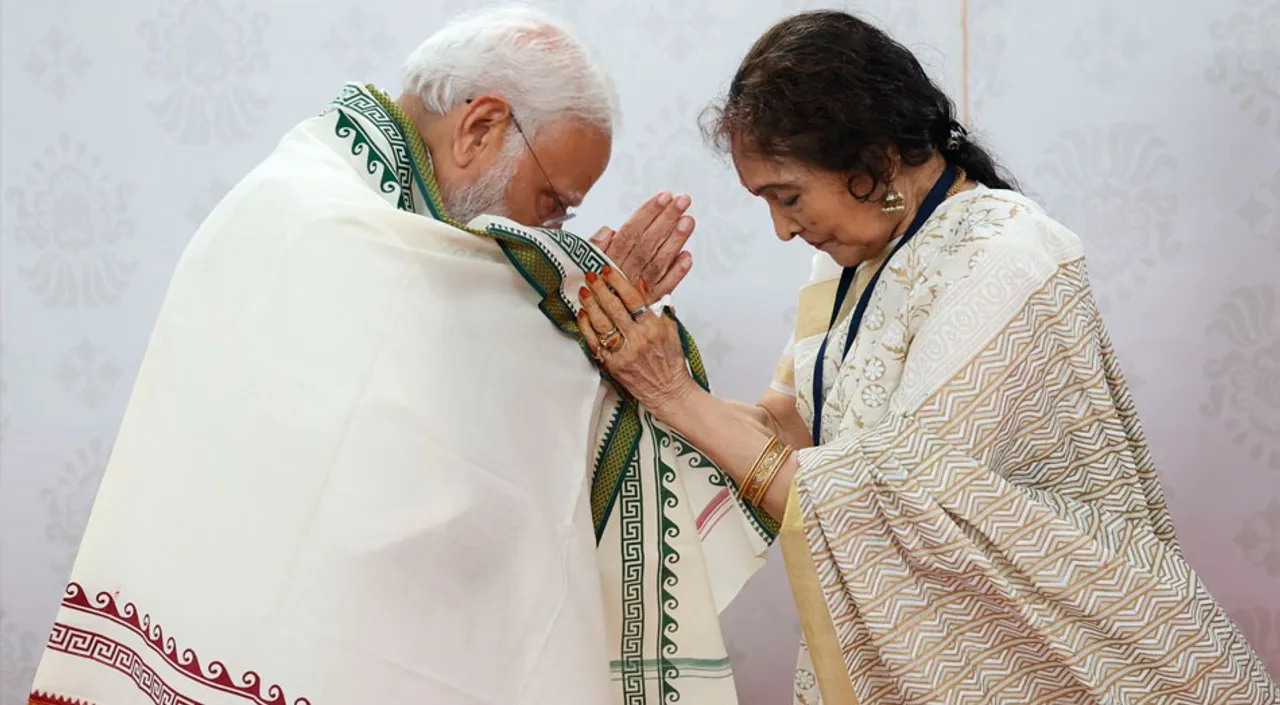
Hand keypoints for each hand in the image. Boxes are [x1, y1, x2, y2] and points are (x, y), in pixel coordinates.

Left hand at [577, 265, 696, 417]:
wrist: (669, 391)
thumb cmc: (671, 361)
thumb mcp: (670, 329)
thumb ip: (656, 306)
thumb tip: (641, 284)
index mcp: (654, 328)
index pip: (633, 299)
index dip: (618, 282)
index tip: (607, 270)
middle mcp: (638, 339)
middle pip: (614, 308)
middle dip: (600, 289)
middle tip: (590, 275)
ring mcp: (624, 353)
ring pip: (602, 324)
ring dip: (590, 305)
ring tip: (584, 291)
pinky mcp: (613, 365)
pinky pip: (595, 343)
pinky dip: (586, 327)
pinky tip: (582, 314)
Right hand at [589, 192, 694, 299]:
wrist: (597, 325)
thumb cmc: (593, 289)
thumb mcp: (584, 264)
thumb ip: (596, 247)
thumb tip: (608, 230)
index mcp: (608, 261)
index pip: (630, 232)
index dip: (647, 213)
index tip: (663, 196)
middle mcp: (624, 274)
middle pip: (647, 243)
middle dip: (666, 219)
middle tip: (682, 200)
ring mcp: (639, 289)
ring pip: (658, 262)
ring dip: (675, 241)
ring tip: (689, 221)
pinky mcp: (650, 304)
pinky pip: (664, 288)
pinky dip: (677, 273)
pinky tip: (687, 257)